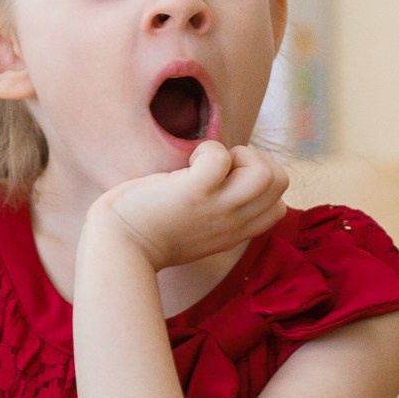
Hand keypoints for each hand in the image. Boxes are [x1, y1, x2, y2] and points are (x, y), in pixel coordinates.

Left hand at [87, 141, 288, 269]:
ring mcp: (217, 208)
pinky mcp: (193, 193)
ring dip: (240, 154)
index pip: (280, 207)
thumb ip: (217, 213)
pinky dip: (206, 150)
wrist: (117, 247)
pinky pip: (220, 158)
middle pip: (281, 182)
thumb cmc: (147, 233)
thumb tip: (223, 176)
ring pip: (268, 174)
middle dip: (255, 161)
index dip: (259, 185)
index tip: (226, 184)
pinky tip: (186, 164)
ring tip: (209, 164)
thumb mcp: (197, 230)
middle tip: (219, 169)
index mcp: (236, 231)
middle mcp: (234, 222)